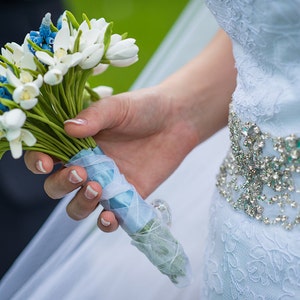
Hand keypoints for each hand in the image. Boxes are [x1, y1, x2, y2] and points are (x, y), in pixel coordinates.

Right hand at [24, 84, 199, 231]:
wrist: (176, 120)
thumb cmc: (144, 108)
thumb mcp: (118, 107)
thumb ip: (94, 116)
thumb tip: (67, 128)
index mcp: (78, 142)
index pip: (48, 156)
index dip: (40, 162)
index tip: (47, 163)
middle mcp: (88, 165)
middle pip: (58, 186)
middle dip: (62, 184)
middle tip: (81, 172)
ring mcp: (106, 183)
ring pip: (79, 206)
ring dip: (81, 205)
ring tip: (97, 189)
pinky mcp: (127, 196)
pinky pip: (110, 218)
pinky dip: (106, 224)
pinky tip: (111, 216)